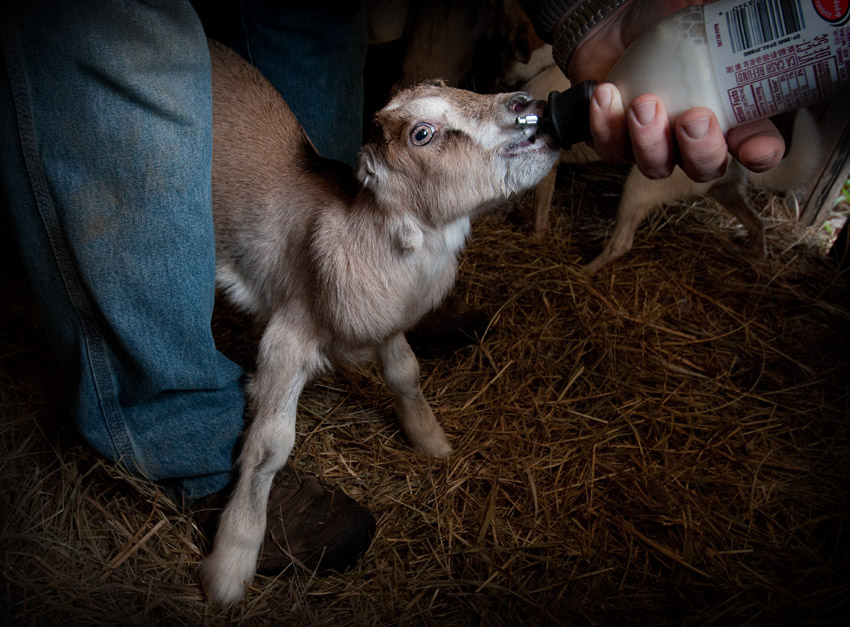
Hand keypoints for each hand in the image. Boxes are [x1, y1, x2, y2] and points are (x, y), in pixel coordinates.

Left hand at [566, 0, 784, 181]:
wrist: (618, 26)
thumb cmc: (670, 21)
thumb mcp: (706, 14)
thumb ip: (733, 22)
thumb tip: (752, 11)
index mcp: (730, 115)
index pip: (758, 145)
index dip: (761, 153)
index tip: (754, 148)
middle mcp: (692, 139)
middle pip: (704, 167)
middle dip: (701, 150)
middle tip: (693, 120)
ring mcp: (652, 145)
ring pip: (655, 166)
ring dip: (650, 141)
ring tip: (643, 104)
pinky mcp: (614, 141)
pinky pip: (610, 147)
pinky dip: (606, 125)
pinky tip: (607, 96)